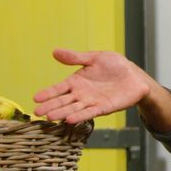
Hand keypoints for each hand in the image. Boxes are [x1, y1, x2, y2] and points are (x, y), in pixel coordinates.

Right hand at [33, 49, 149, 123]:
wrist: (135, 76)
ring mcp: (91, 102)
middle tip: (37, 112)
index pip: (58, 88)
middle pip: (63, 101)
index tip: (35, 98)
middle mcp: (81, 94)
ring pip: (73, 108)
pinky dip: (80, 116)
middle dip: (50, 106)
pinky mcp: (104, 107)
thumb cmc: (115, 66)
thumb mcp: (94, 58)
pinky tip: (69, 120)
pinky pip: (90, 113)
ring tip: (50, 117)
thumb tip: (54, 51)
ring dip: (62, 113)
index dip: (48, 93)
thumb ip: (75, 58)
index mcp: (76, 81)